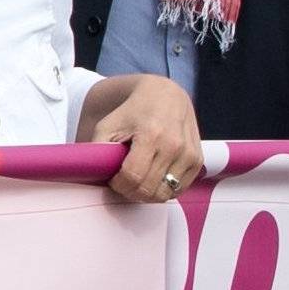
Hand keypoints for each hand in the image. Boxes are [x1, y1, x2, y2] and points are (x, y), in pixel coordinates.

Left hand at [80, 73, 204, 203]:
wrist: (165, 95)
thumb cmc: (133, 111)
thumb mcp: (108, 125)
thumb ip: (97, 150)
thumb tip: (91, 175)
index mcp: (151, 134)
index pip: (133, 177)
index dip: (119, 185)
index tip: (113, 180)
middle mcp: (174, 145)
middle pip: (148, 189)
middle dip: (131, 192)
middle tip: (123, 183)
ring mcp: (189, 154)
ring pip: (164, 194)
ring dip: (148, 194)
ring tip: (138, 181)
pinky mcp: (197, 161)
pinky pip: (179, 190)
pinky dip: (164, 190)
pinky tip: (154, 178)